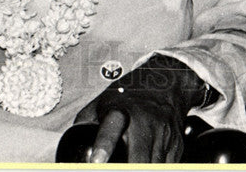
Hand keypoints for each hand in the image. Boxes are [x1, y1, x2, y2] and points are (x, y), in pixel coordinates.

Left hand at [74, 55, 209, 162]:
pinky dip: (155, 169)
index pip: (112, 128)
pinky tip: (146, 162)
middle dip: (128, 168)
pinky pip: (166, 167)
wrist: (168, 82)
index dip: (104, 146)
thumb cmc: (131, 93)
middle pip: (138, 160)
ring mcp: (164, 134)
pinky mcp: (176, 144)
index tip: (97, 161)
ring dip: (142, 169)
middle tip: (114, 168)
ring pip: (154, 167)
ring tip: (130, 161)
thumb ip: (86, 122)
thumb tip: (69, 146)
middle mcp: (146, 122)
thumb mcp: (103, 100)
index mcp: (121, 110)